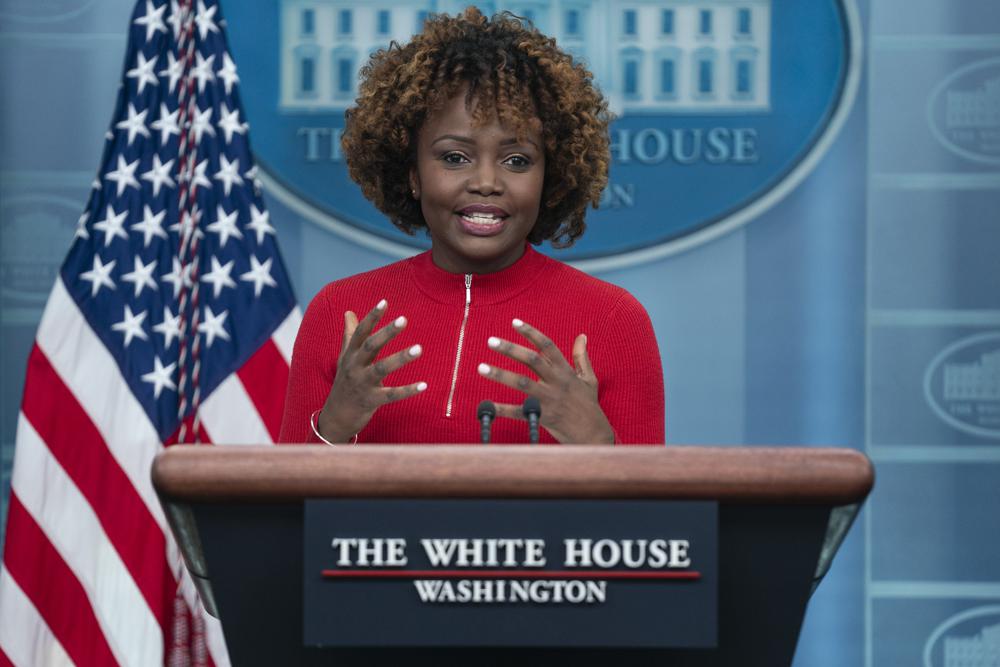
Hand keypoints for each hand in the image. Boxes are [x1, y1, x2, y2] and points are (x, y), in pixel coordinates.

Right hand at [317, 299, 425, 442]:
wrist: (336, 416)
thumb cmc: (345, 382)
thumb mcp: (345, 358)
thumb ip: (350, 335)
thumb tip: (349, 312)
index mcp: (350, 354)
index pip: (361, 332)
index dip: (372, 317)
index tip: (385, 302)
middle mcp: (354, 367)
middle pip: (370, 346)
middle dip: (386, 332)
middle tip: (404, 319)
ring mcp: (362, 384)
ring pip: (381, 368)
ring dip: (400, 358)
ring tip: (419, 348)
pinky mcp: (371, 401)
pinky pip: (391, 395)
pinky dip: (408, 390)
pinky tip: (424, 385)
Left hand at [478, 319, 613, 444]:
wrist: (593, 434)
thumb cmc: (589, 405)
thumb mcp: (589, 379)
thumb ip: (582, 357)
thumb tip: (582, 336)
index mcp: (565, 371)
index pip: (547, 346)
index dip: (531, 333)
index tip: (514, 322)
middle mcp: (556, 382)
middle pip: (532, 360)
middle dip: (510, 349)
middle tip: (491, 341)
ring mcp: (549, 399)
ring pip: (522, 383)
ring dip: (500, 374)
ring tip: (481, 367)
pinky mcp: (543, 417)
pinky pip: (519, 412)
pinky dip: (502, 409)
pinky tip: (487, 405)